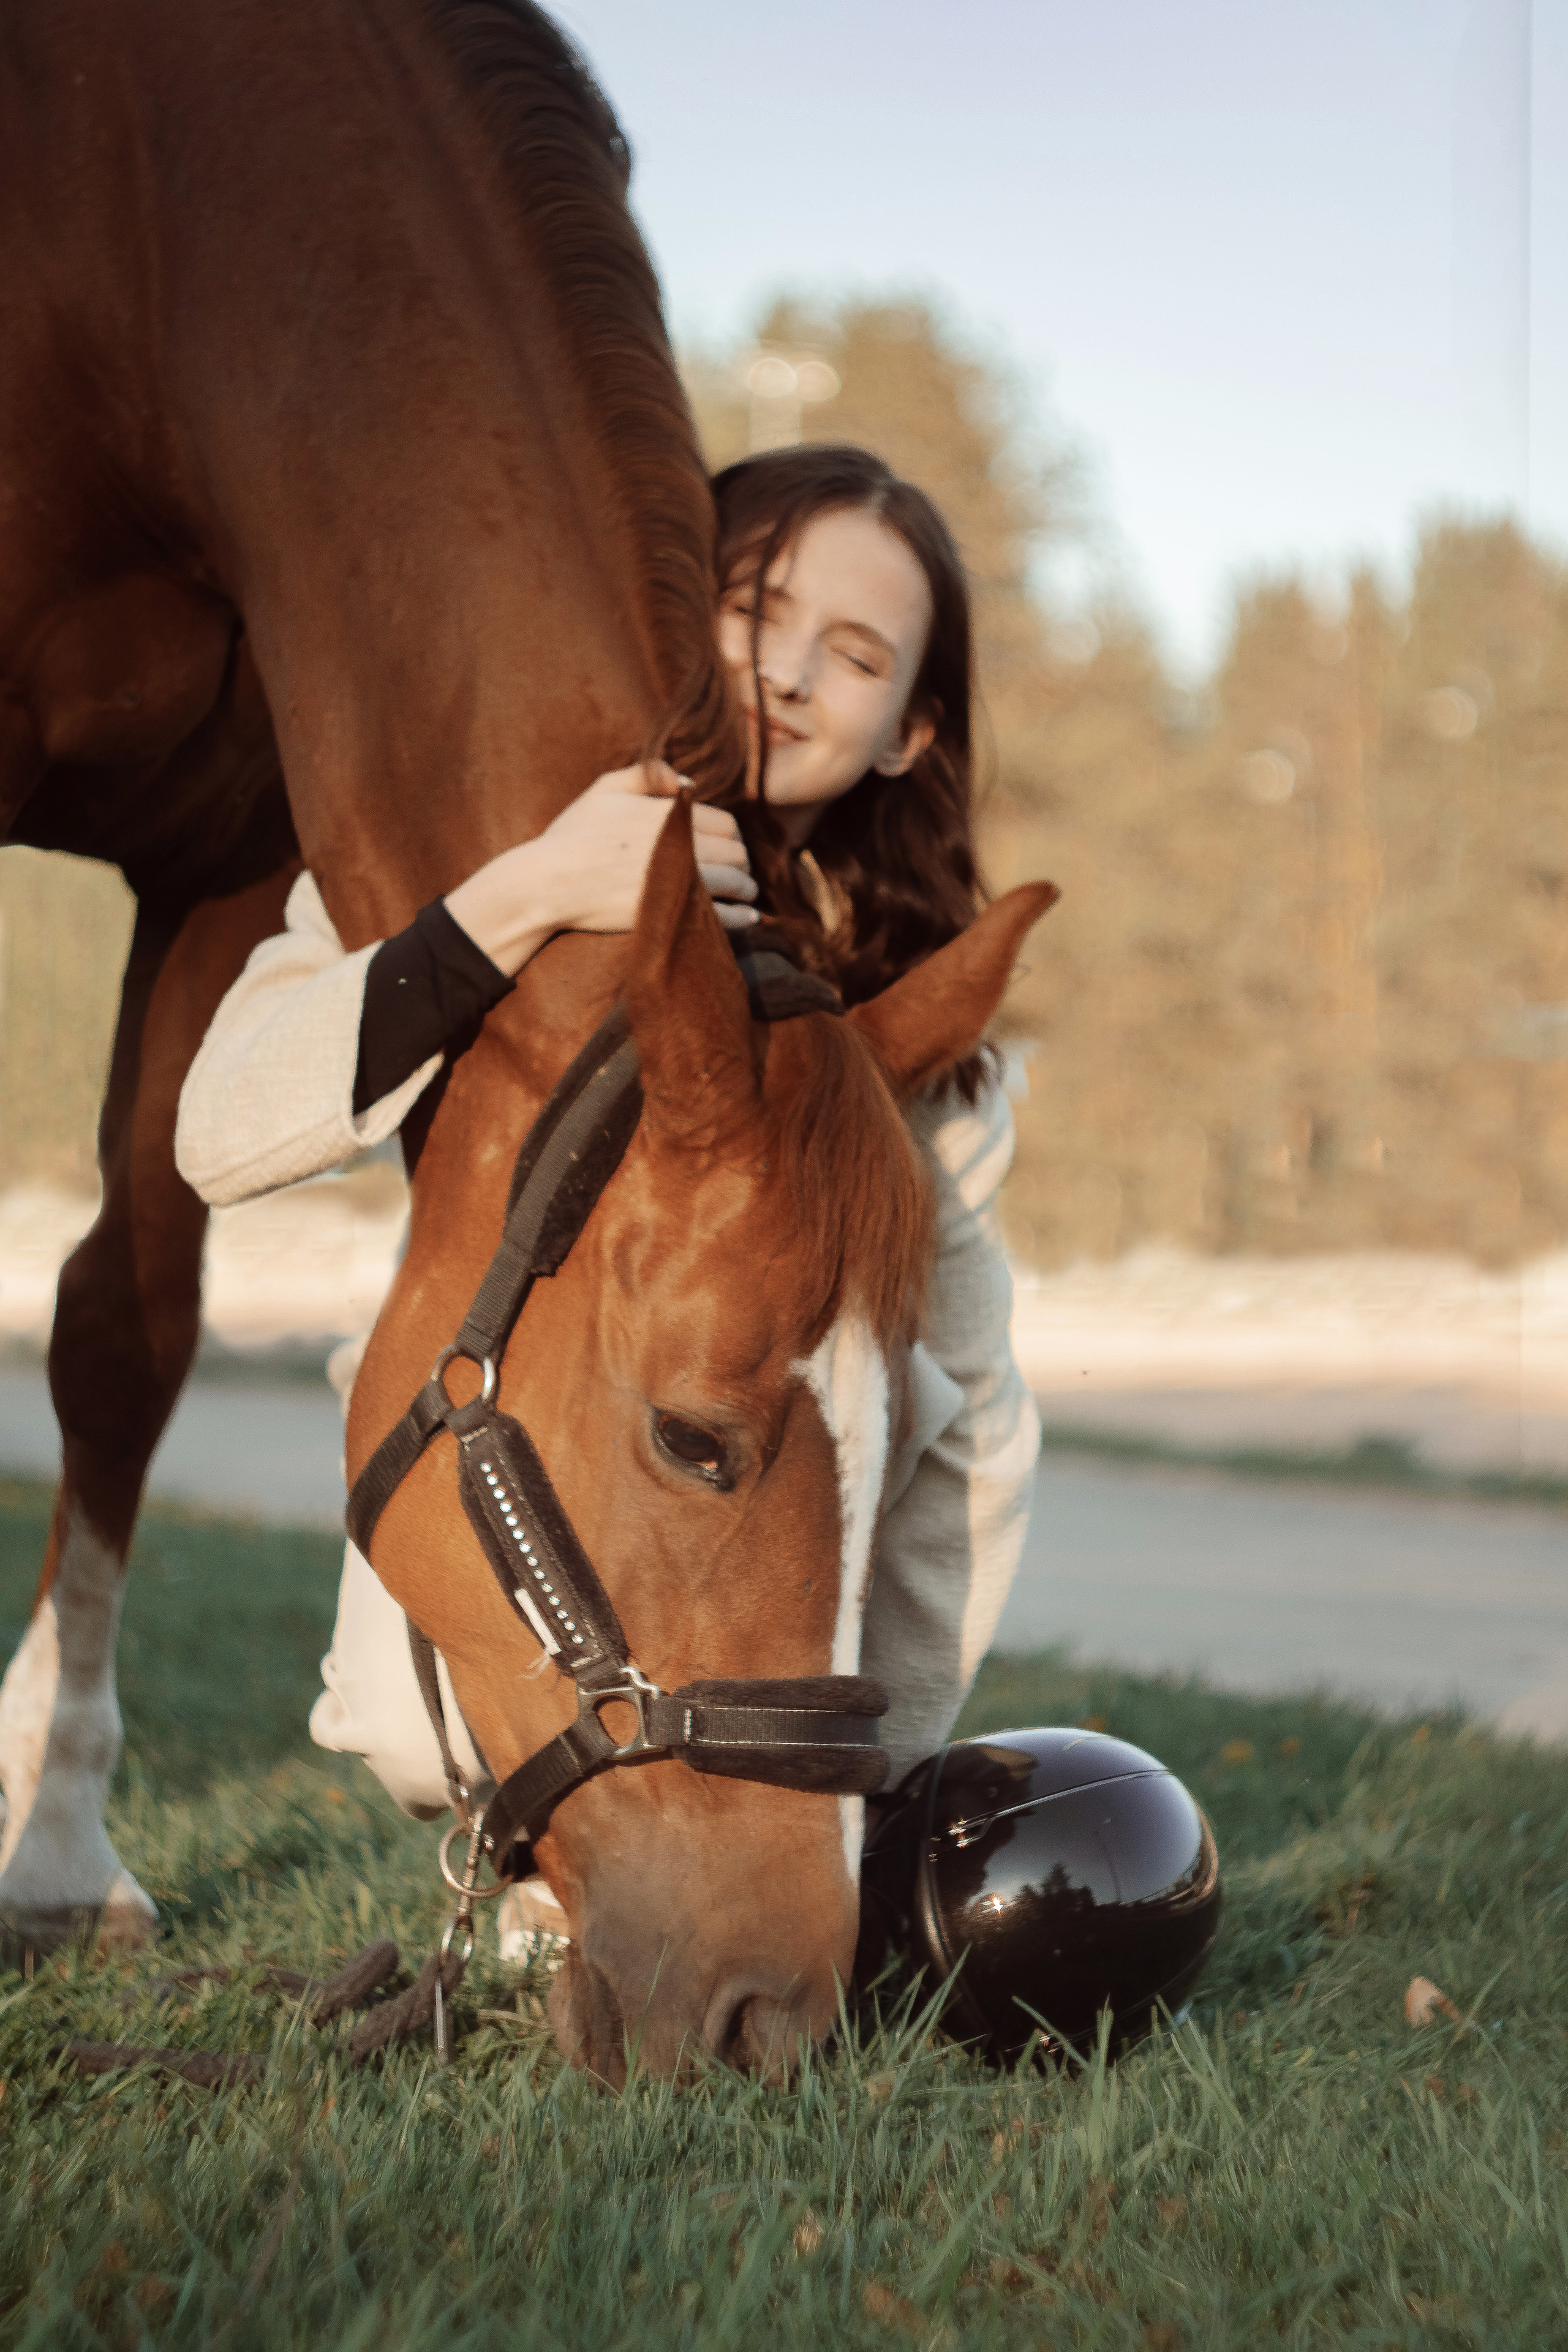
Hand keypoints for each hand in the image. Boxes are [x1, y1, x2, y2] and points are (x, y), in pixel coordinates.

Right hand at [443, 762, 757, 976]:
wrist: (547, 883)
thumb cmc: (573, 836)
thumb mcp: (604, 790)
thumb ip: (648, 774)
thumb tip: (687, 780)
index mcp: (669, 812)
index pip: (726, 823)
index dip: (731, 836)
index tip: (728, 846)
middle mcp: (680, 843)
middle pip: (736, 852)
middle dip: (742, 861)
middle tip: (741, 872)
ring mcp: (678, 879)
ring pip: (736, 882)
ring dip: (746, 888)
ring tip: (745, 894)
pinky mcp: (671, 912)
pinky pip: (722, 916)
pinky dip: (739, 918)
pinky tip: (746, 919)